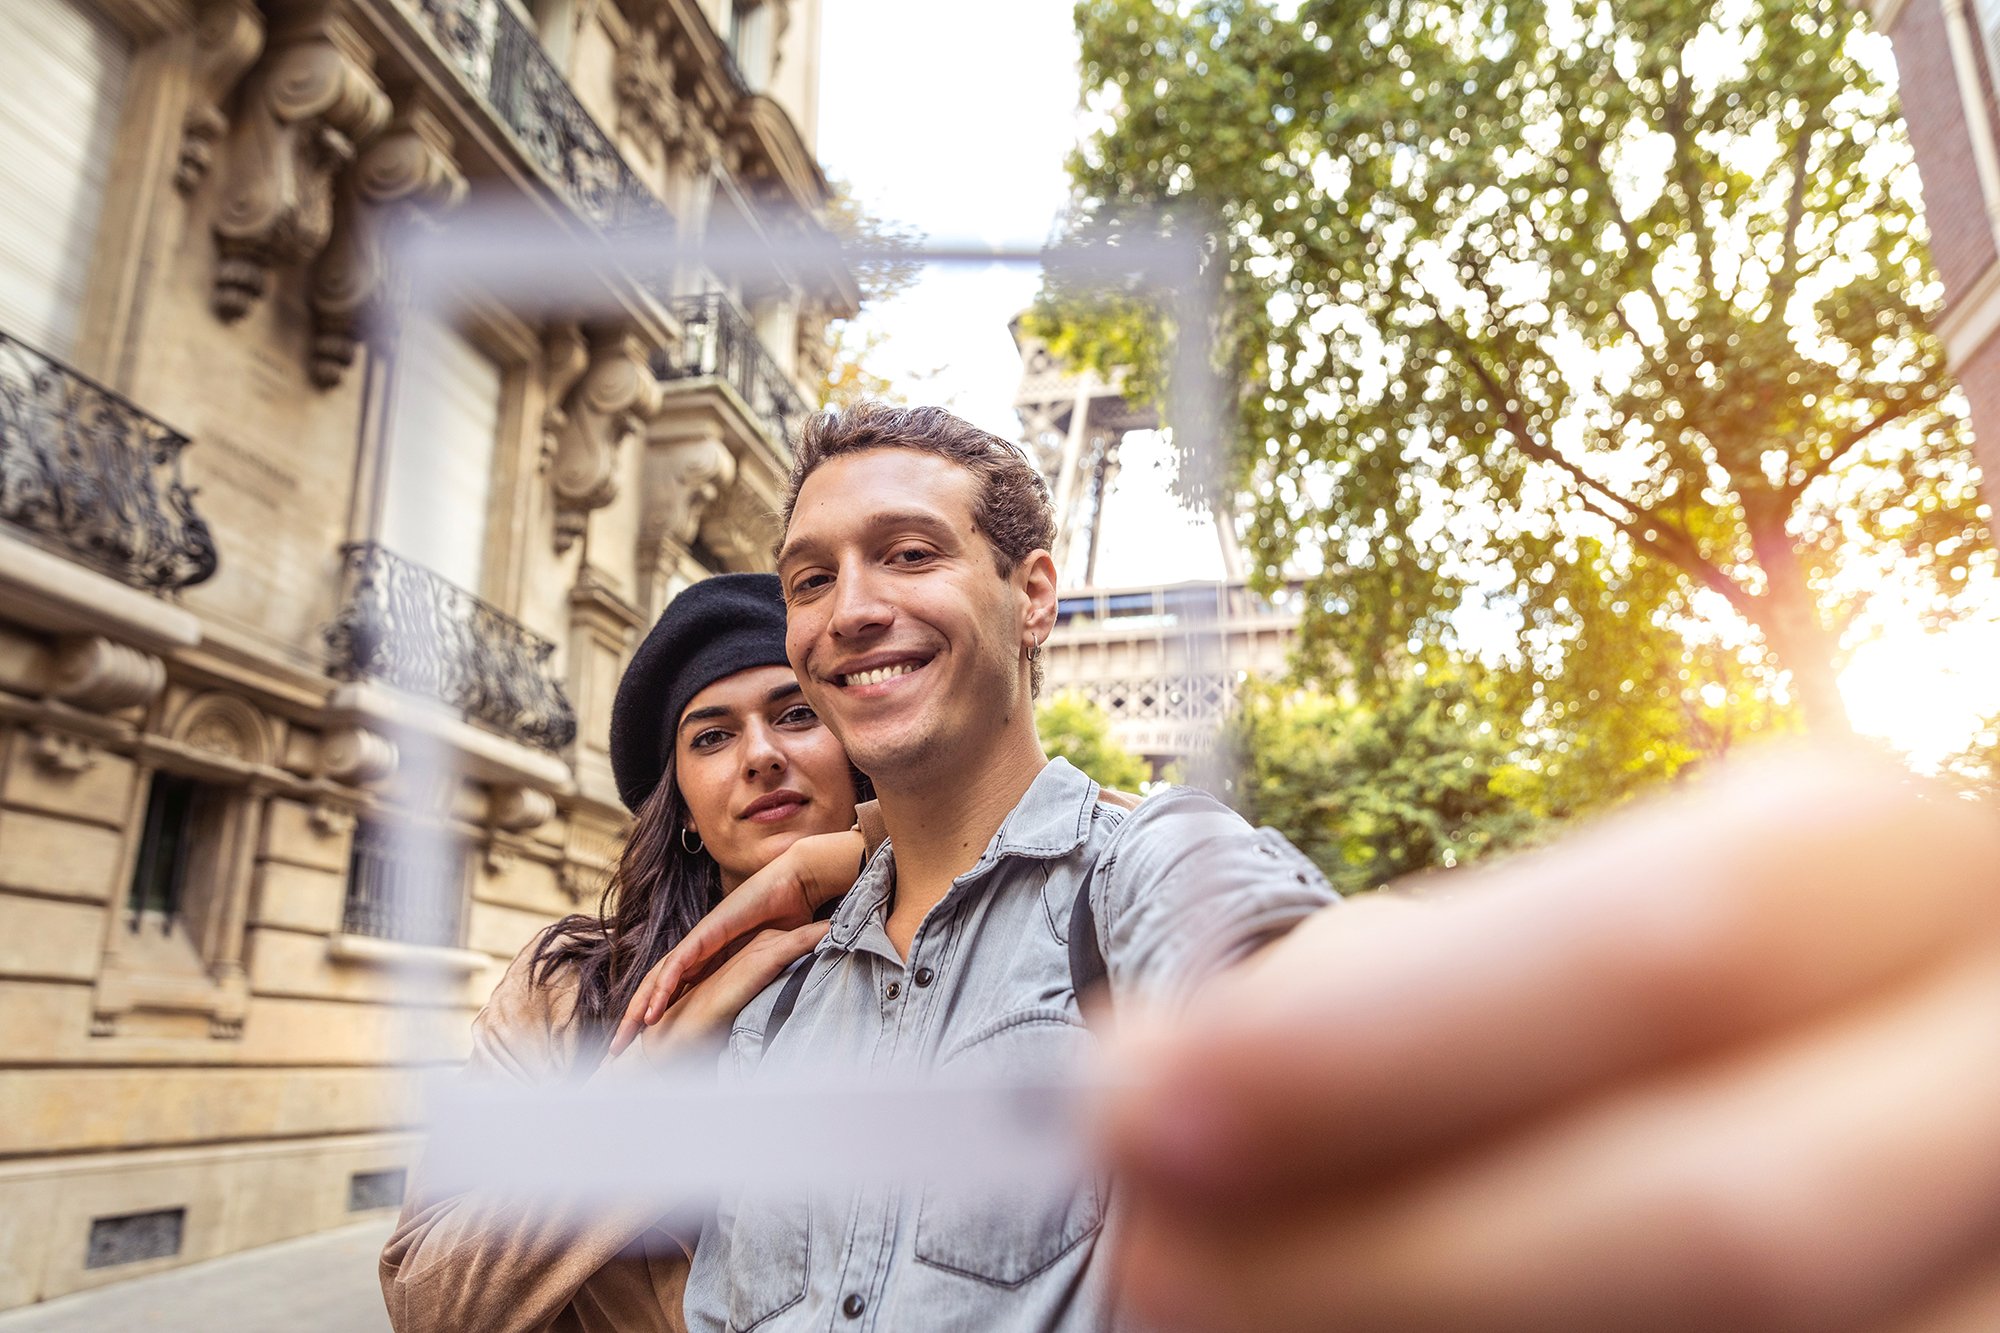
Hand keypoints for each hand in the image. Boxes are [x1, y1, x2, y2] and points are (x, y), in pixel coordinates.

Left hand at [608, 828, 865, 1055]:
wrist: (796, 882)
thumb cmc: (788, 916)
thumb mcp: (767, 955)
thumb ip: (756, 973)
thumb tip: (759, 1001)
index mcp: (708, 955)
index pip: (671, 988)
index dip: (655, 1013)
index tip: (640, 1043)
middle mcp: (697, 947)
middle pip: (654, 985)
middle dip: (633, 1017)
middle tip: (614, 1049)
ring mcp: (700, 939)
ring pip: (658, 978)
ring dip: (639, 1008)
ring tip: (624, 1036)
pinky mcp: (707, 932)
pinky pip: (679, 965)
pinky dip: (663, 989)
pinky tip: (652, 1012)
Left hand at [1102, 747, 1999, 1332]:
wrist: (1876, 1096)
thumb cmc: (1647, 1014)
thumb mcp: (1551, 945)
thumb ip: (1393, 1000)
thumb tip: (1147, 1090)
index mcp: (1890, 869)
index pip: (1668, 948)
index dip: (1384, 1043)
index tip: (1136, 1100)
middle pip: (1736, 1217)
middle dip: (1393, 1258)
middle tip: (1151, 1260)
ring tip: (1221, 1316)